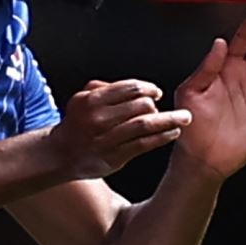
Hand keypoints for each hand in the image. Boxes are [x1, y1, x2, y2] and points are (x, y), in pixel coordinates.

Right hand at [45, 79, 192, 179]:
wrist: (61, 154)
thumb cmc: (78, 123)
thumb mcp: (82, 98)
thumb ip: (105, 87)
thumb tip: (137, 87)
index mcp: (92, 100)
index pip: (129, 88)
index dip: (148, 88)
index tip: (156, 92)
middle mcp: (99, 118)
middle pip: (140, 105)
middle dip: (157, 105)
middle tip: (165, 107)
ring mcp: (107, 139)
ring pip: (145, 125)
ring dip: (169, 120)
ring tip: (183, 119)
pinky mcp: (114, 156)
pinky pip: (144, 144)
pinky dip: (162, 137)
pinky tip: (172, 133)